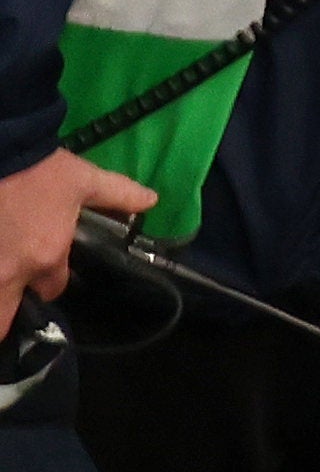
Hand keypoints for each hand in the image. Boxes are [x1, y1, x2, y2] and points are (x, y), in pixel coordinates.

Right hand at [2, 145, 156, 312]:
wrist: (2, 149)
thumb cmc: (41, 169)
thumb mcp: (86, 181)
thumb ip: (119, 195)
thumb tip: (152, 201)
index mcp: (47, 258)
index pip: (53, 289)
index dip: (51, 283)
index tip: (47, 275)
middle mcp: (10, 273)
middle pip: (3, 321)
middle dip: (6, 318)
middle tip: (10, 299)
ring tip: (3, 277)